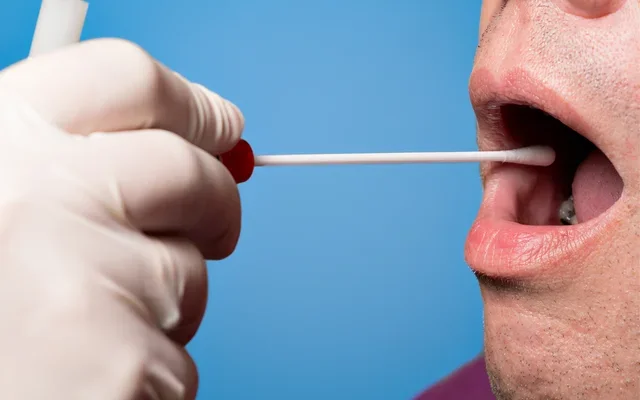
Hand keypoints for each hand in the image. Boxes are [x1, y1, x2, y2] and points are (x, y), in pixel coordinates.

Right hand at [0, 38, 243, 398]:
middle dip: (216, 204)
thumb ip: (72, 162)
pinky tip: (89, 382)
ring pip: (188, 270)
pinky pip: (176, 354)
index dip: (189, 105)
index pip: (126, 79)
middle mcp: (31, 198)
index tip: (221, 126)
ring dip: (165, 302)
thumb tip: (187, 140)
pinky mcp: (120, 365)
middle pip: (186, 170)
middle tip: (215, 227)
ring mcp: (75, 279)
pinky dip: (151, 370)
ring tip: (90, 335)